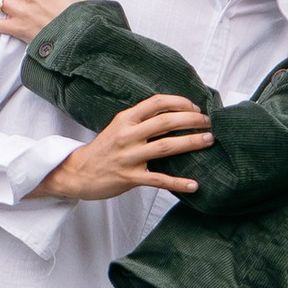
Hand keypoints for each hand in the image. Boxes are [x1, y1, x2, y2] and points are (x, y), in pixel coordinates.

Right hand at [29, 94, 212, 200]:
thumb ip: (141, 120)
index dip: (180, 103)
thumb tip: (173, 113)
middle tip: (209, 123)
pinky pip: (159, 179)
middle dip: (191, 121)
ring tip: (208, 140)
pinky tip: (194, 184)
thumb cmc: (103, 149)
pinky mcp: (130, 177)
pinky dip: (178, 182)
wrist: (78, 173)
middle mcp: (127, 135)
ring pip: (166, 147)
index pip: (157, 103)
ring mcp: (129, 157)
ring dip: (191, 143)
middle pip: (165, 122)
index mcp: (125, 119)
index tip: (195, 108)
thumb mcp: (118, 127)